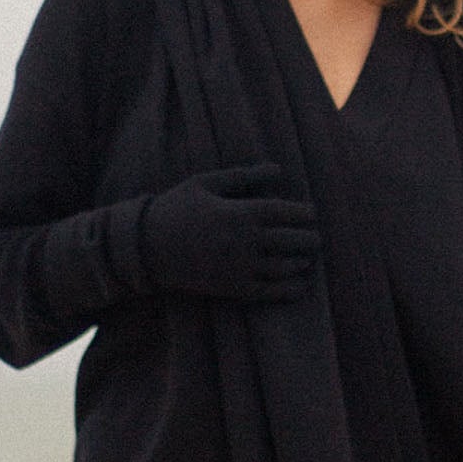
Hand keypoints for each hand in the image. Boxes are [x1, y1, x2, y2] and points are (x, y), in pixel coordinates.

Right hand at [140, 161, 320, 303]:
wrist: (146, 247)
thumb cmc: (176, 208)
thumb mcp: (207, 183)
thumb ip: (244, 176)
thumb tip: (278, 170)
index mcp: (241, 212)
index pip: (288, 213)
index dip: (306, 214)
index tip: (312, 214)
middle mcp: (246, 241)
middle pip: (293, 241)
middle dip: (310, 240)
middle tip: (316, 239)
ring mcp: (241, 267)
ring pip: (286, 267)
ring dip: (303, 263)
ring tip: (308, 259)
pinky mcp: (233, 288)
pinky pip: (270, 292)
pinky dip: (290, 290)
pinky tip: (300, 286)